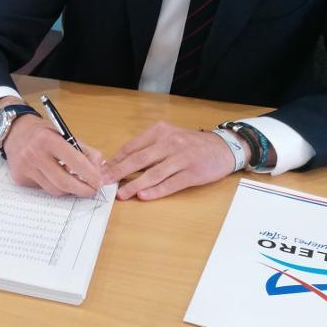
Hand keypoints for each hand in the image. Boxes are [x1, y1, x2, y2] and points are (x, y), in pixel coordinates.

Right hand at [1, 115, 107, 197]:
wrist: (14, 132)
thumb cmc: (43, 132)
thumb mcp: (64, 134)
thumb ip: (83, 150)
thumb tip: (98, 169)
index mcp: (48, 139)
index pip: (74, 161)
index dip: (90, 174)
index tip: (99, 181)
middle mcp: (34, 154)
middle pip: (64, 181)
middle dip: (82, 189)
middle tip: (92, 190)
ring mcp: (25, 168)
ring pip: (54, 189)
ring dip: (69, 189)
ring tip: (76, 184)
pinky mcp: (19, 178)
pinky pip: (43, 188)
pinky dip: (54, 185)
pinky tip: (56, 177)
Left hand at [105, 121, 235, 200]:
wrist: (223, 147)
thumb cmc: (190, 144)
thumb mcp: (169, 137)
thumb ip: (147, 147)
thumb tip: (119, 163)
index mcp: (160, 131)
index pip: (132, 147)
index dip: (115, 160)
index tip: (102, 171)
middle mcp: (170, 142)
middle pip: (139, 159)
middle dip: (119, 172)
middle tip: (104, 182)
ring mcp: (182, 158)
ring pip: (154, 173)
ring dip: (135, 185)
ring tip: (121, 194)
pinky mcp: (193, 173)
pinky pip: (171, 183)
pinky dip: (156, 190)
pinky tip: (144, 196)